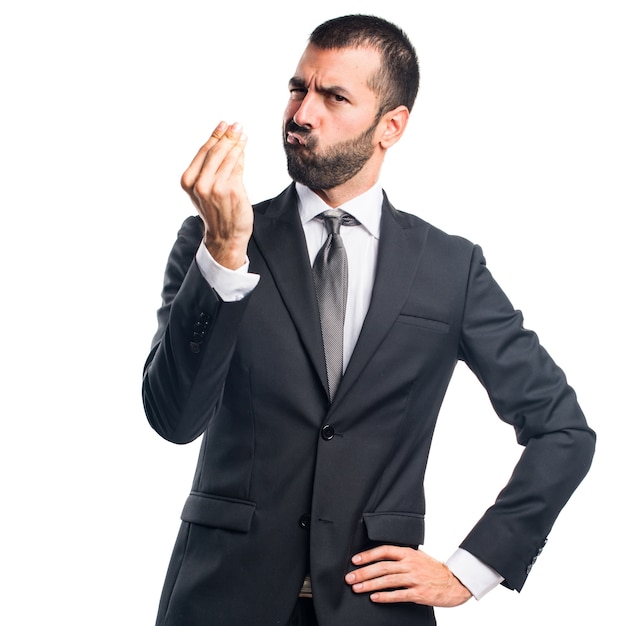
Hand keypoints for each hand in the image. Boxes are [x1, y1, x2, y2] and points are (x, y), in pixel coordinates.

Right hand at [180, 121, 252, 268]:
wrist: (225, 236)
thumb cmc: (216, 212)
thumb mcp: (204, 190)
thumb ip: (210, 169)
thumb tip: (226, 144)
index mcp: (188, 181)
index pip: (203, 152)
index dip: (215, 136)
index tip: (224, 124)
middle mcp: (200, 183)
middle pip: (215, 152)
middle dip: (227, 136)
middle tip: (236, 125)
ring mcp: (215, 187)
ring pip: (227, 157)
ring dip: (236, 143)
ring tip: (242, 133)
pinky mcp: (231, 190)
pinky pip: (237, 167)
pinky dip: (241, 155)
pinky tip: (243, 148)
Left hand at [345, 545, 471, 606]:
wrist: (455, 582)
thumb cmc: (435, 569)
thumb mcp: (418, 556)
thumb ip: (402, 556)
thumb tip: (382, 557)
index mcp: (408, 553)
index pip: (384, 551)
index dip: (368, 555)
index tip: (355, 560)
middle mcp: (410, 564)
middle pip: (382, 567)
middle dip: (363, 572)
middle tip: (349, 577)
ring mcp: (415, 579)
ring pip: (387, 580)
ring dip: (370, 584)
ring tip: (357, 588)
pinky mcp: (419, 593)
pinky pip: (399, 595)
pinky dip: (385, 596)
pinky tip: (374, 598)